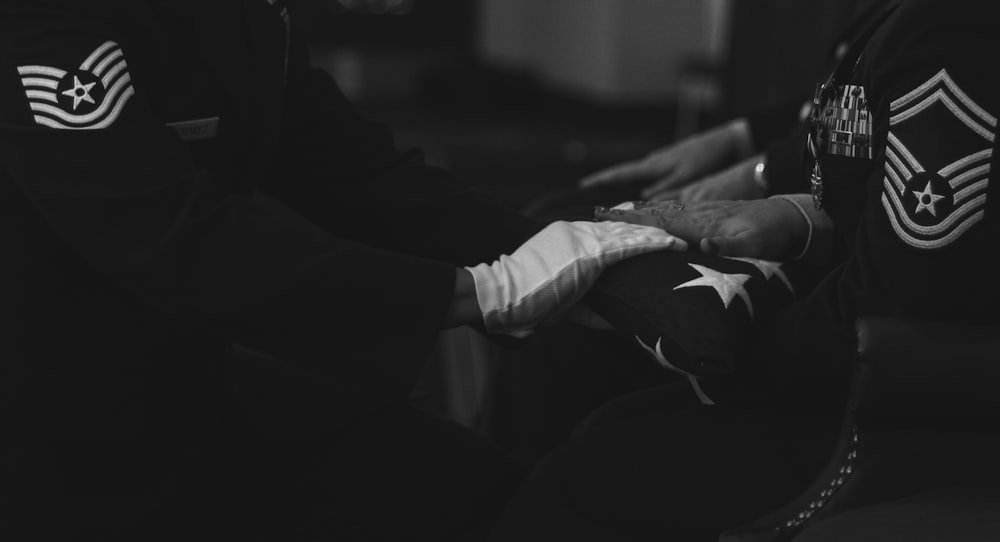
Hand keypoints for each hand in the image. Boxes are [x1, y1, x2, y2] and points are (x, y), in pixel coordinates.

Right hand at [465, 220, 685, 334]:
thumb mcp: (562, 302)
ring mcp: (583, 239)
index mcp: (567, 237)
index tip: (653, 232)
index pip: (607, 230)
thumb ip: (590, 306)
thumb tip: (618, 320)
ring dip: (658, 236)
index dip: (632, 230)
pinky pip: (628, 245)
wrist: (502, 294)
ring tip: (683, 240)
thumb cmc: (526, 301)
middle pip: (623, 226)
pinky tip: (671, 244)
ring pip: (630, 232)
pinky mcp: (589, 253)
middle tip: (677, 233)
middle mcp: (577, 231)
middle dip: (651, 230)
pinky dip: (652, 243)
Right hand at [577, 119, 752, 199]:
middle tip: (588, 196)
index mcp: (653, 165)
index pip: (620, 173)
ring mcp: (659, 163)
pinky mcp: (667, 166)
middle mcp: (652, 163)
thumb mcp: (685, 176)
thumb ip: (665, 189)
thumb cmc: (705, 158)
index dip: (601, 179)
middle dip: (605, 184)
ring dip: (620, 186)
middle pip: (623, 175)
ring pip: (634, 177)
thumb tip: (643, 199)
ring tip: (606, 198)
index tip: (582, 185)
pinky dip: (636, 185)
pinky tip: (636, 193)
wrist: (722, 141)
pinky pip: (646, 178)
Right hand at [594, 199, 807, 260]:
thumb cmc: (773, 234)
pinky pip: (676, 210)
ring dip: (639, 212)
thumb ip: (727, 245)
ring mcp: (703, 211)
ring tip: (616, 212)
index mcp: (700, 222)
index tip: (605, 215)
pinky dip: (659, 211)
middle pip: (654, 213)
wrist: (792, 216)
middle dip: (626, 214)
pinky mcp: (710, 213)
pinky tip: (653, 212)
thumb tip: (702, 244)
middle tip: (598, 212)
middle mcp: (697, 213)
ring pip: (663, 210)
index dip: (631, 220)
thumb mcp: (754, 244)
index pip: (658, 221)